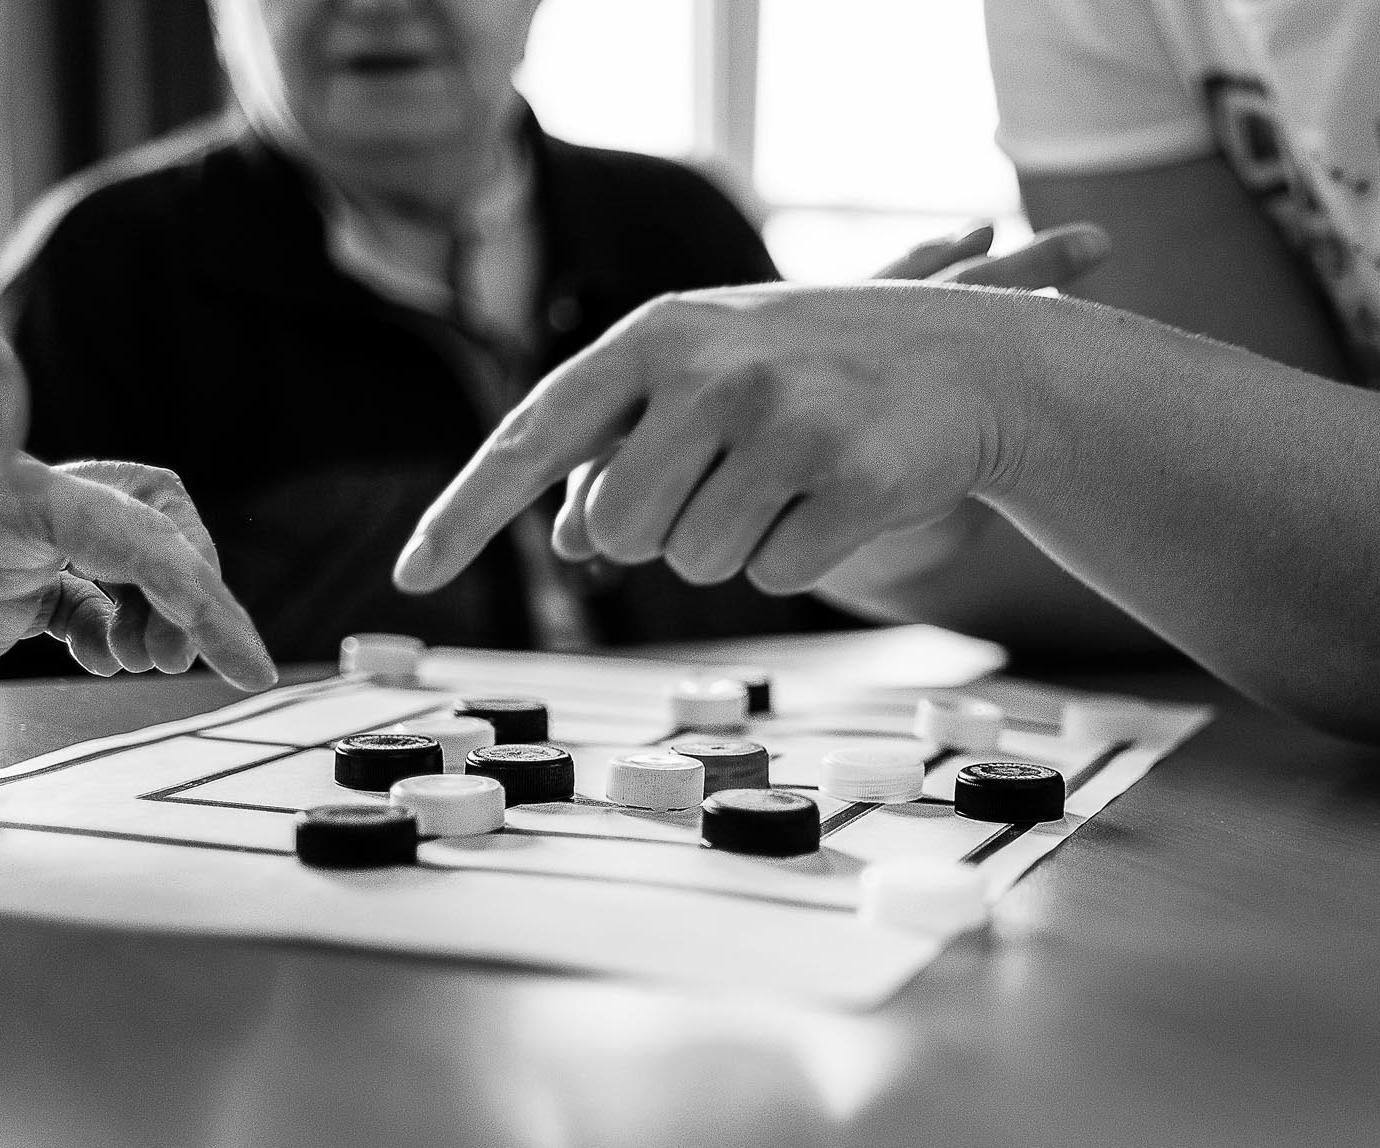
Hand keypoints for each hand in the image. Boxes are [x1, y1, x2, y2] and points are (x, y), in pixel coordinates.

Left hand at [393, 225, 1110, 600]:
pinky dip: (800, 558)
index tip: (409, 579)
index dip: (465, 513)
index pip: (532, 434)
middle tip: (730, 477)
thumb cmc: (812, 368)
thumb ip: (624, 446)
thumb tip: (560, 539)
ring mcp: (787, 420)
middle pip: (617, 533)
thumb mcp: (707, 378)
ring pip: (697, 565)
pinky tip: (841, 494)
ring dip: (737, 545)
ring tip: (794, 475)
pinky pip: (775, 578)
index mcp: (655, 335)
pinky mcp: (857, 478)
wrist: (970, 356)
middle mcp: (712, 369)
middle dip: (663, 533)